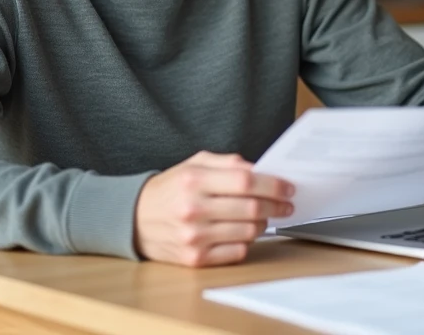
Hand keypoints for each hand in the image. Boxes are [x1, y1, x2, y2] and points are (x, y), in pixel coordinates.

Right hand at [135, 151, 294, 266]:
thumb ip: (227, 163)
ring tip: (263, 216)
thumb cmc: (170, 190)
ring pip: (248, 232)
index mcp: (194, 180)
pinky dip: (247, 241)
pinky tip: (244, 232)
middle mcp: (193, 209)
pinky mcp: (195, 259)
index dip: (273, 185)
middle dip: (276, 205)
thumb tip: (261, 170)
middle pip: (251, 208)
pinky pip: (237, 251)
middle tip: (286, 204)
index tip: (288, 187)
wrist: (134, 220)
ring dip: (263, 223)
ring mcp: (194, 237)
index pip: (245, 182)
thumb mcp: (193, 165)